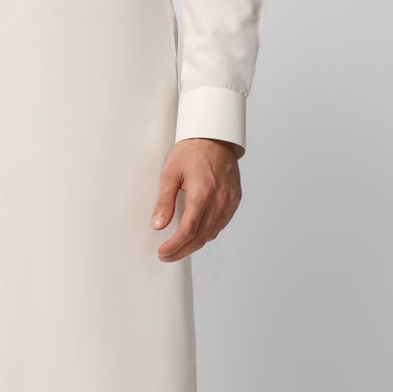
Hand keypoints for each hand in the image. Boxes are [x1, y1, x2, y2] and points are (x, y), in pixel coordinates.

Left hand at [150, 137, 241, 261]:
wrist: (215, 137)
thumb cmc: (192, 150)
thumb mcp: (170, 172)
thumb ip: (164, 201)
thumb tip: (158, 224)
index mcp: (202, 193)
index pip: (188, 230)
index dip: (175, 246)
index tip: (163, 252)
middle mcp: (219, 201)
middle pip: (200, 237)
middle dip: (182, 250)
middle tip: (167, 255)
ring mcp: (229, 202)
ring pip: (212, 233)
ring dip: (195, 243)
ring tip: (179, 246)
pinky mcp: (234, 201)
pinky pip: (221, 224)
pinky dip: (208, 232)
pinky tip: (197, 232)